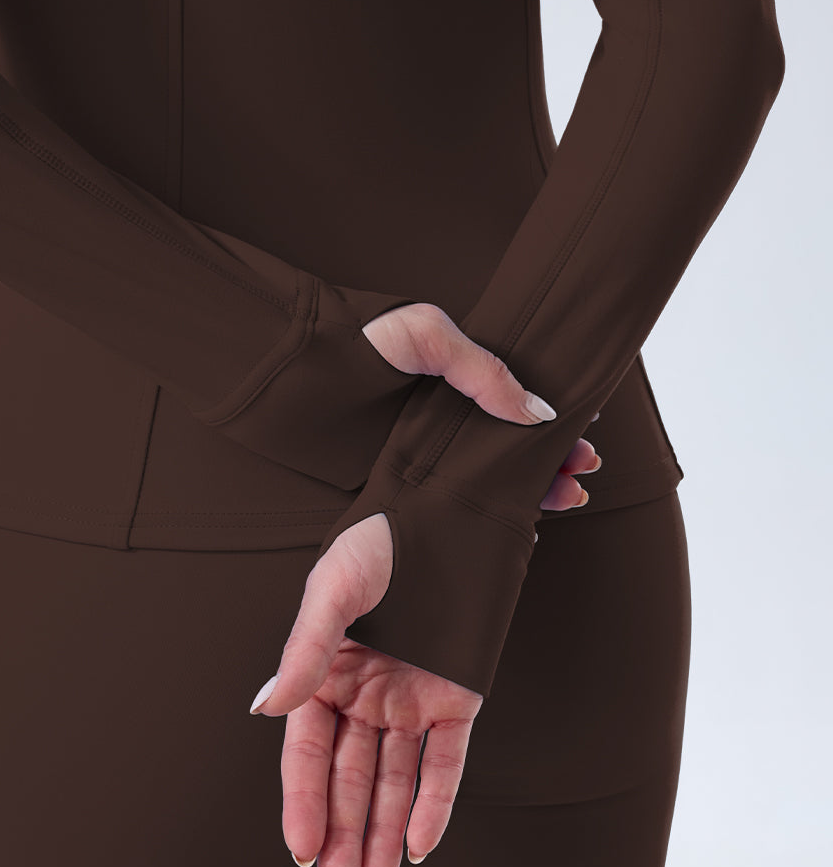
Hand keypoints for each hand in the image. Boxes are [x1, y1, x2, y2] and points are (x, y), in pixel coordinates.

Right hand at [248, 304, 601, 866]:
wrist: (449, 511)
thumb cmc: (380, 538)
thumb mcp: (334, 586)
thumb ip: (304, 647)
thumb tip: (264, 707)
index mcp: (326, 670)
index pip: (308, 750)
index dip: (304, 801)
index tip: (302, 849)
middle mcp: (364, 693)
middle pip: (349, 778)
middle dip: (342, 836)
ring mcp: (410, 698)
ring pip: (394, 779)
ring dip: (384, 832)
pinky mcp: (457, 696)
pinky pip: (447, 759)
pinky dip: (435, 800)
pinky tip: (420, 845)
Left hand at [360, 303, 601, 509]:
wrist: (285, 367)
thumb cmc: (357, 339)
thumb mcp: (429, 336)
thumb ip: (485, 372)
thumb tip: (539, 412)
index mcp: (453, 380)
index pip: (516, 409)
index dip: (551, 430)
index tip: (581, 449)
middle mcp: (440, 417)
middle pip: (507, 449)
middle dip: (547, 466)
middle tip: (578, 484)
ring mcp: (415, 451)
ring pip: (480, 480)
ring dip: (522, 493)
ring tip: (560, 504)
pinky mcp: (386, 480)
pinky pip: (437, 505)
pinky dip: (470, 519)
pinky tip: (503, 529)